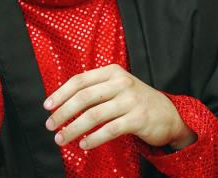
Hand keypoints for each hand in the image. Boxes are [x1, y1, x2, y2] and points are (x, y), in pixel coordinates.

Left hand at [43, 64, 195, 149]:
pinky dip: (93, 139)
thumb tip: (62, 102)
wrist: (169, 114)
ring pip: (94, 115)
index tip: (47, 106)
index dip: (61, 93)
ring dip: (74, 129)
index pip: (80, 80)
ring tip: (62, 139)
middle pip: (84, 97)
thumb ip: (95, 90)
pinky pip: (109, 130)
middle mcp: (121, 83)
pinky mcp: (138, 119)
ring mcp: (130, 100)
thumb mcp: (117, 87)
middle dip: (63, 113)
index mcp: (112, 72)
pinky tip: (84, 145)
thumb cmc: (135, 101)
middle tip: (50, 125)